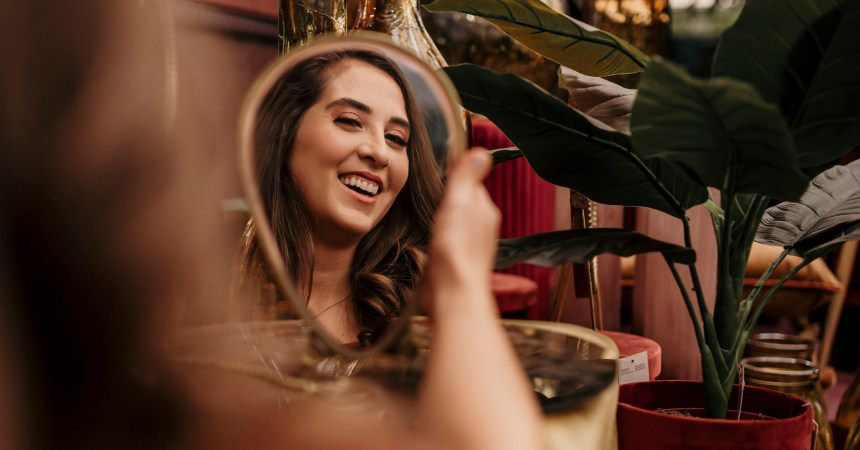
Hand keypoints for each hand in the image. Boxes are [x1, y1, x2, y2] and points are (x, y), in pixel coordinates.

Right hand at [422, 149, 499, 315]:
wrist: (452, 292)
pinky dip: (440, 237)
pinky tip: (430, 240)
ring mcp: (471, 245)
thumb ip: (466, 178)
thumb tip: (481, 152)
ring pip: (456, 222)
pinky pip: (449, 240)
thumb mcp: (458, 203)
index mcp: (484, 209)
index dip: (454, 177)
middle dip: (449, 198)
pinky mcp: (457, 260)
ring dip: (443, 218)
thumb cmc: (455, 249)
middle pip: (464, 202)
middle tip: (430, 196)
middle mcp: (482, 226)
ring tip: (429, 217)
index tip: (438, 175)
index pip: (471, 182)